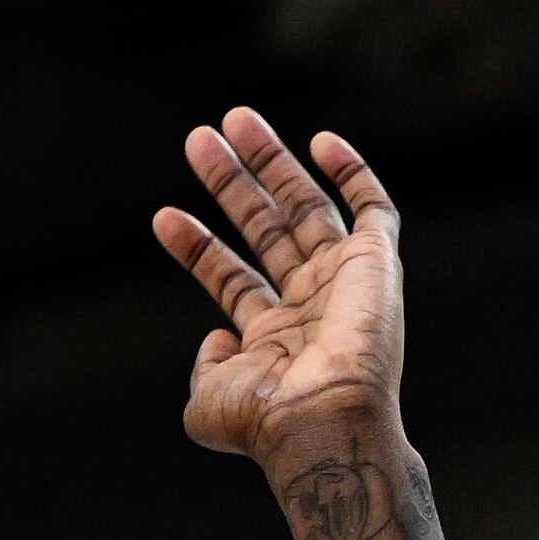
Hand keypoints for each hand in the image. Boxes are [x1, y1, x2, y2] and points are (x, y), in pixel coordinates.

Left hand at [150, 107, 406, 467]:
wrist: (319, 418)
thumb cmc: (266, 420)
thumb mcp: (207, 402)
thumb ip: (203, 368)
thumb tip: (216, 335)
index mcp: (273, 337)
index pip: (230, 278)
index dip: (196, 247)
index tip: (162, 217)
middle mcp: (309, 304)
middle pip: (264, 227)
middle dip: (231, 182)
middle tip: (199, 139)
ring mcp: (342, 280)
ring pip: (304, 206)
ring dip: (269, 162)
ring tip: (233, 119)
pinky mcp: (376, 262)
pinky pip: (373, 207)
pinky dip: (351, 172)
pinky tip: (318, 140)